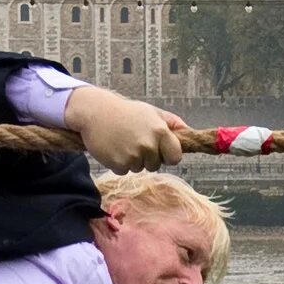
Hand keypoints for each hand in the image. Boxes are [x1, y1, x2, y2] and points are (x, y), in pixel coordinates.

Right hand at [64, 86, 185, 173]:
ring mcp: (133, 156)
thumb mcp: (151, 112)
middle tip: (134, 141)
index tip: (160, 150)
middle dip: (147, 157)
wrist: (95, 112)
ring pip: (139, 168)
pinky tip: (114, 148)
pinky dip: (119, 163)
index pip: (175, 157)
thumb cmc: (125, 112)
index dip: (168, 155)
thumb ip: (171, 122)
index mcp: (160, 131)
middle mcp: (149, 145)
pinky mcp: (119, 164)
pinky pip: (124, 171)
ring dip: (132, 160)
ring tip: (123, 142)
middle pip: (155, 165)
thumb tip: (189, 131)